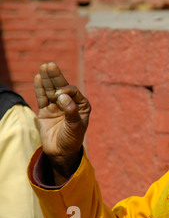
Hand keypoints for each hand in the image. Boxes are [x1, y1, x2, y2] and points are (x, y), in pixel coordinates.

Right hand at [34, 62, 90, 183]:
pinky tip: (38, 77)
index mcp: (82, 105)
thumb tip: (62, 96)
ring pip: (51, 90)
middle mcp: (70, 103)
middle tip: (50, 65)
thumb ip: (70, 111)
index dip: (66, 90)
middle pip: (61, 86)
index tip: (59, 96)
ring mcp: (57, 106)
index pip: (73, 92)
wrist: (61, 152)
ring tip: (44, 66)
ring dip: (47, 79)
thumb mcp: (75, 126)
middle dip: (56, 76)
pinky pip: (42, 97)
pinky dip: (40, 88)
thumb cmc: (72, 139)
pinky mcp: (46, 110)